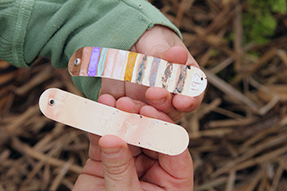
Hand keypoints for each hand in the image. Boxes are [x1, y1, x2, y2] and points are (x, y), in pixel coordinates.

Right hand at [72, 94, 193, 190]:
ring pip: (128, 134)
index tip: (148, 113)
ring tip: (110, 103)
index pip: (174, 148)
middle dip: (138, 119)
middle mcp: (154, 167)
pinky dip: (99, 126)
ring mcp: (130, 161)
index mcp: (173, 181)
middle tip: (126, 104)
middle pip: (151, 136)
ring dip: (118, 118)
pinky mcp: (107, 160)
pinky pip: (105, 139)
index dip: (163, 128)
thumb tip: (111, 137)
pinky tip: (97, 112)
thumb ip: (119, 169)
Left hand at [99, 25, 203, 120]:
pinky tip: (106, 101)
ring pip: (142, 118)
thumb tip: (178, 54)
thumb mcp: (160, 43)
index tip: (181, 101)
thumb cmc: (152, 42)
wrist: (128, 41)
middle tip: (153, 94)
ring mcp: (145, 106)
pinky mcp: (123, 106)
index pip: (191, 98)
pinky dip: (112, 110)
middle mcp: (167, 102)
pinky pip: (118, 113)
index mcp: (184, 86)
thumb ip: (166, 54)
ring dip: (134, 112)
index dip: (188, 101)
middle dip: (160, 107)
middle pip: (167, 114)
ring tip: (124, 101)